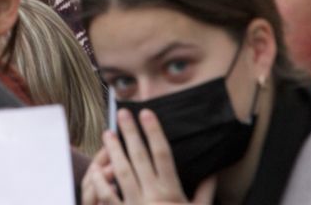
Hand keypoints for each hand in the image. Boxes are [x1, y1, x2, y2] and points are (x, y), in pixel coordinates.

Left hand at [80, 109, 215, 204]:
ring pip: (121, 173)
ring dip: (114, 151)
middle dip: (130, 134)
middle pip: (139, 157)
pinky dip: (100, 183)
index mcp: (172, 192)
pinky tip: (96, 169)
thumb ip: (206, 192)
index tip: (147, 113)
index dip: (154, 132)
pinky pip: (108, 198)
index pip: (162, 154)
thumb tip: (214, 172)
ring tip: (108, 134)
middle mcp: (153, 196)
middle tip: (122, 114)